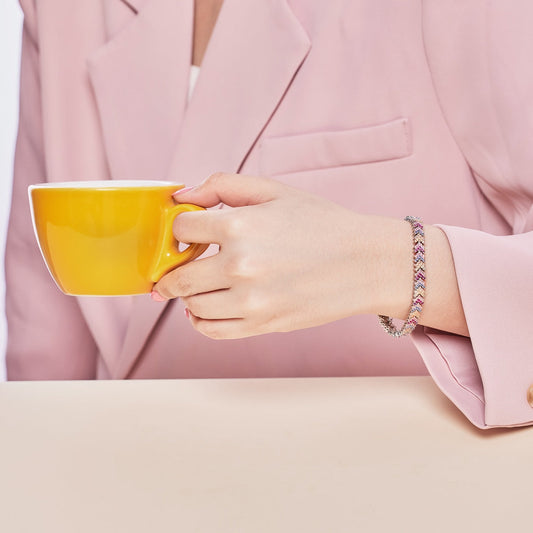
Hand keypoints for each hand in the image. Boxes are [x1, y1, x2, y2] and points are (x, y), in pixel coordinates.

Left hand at [152, 172, 415, 338]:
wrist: (365, 263)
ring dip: (189, 295)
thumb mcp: (274, 190)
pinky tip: (207, 308)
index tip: (190, 233)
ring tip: (203, 283)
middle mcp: (239, 267)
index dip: (182, 229)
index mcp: (239, 227)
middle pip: (178, 277)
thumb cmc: (322, 224)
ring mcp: (250, 302)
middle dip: (173, 269)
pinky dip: (201, 321)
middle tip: (181, 264)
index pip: (181, 230)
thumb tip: (181, 197)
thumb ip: (223, 185)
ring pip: (192, 306)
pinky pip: (212, 331)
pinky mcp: (262, 325)